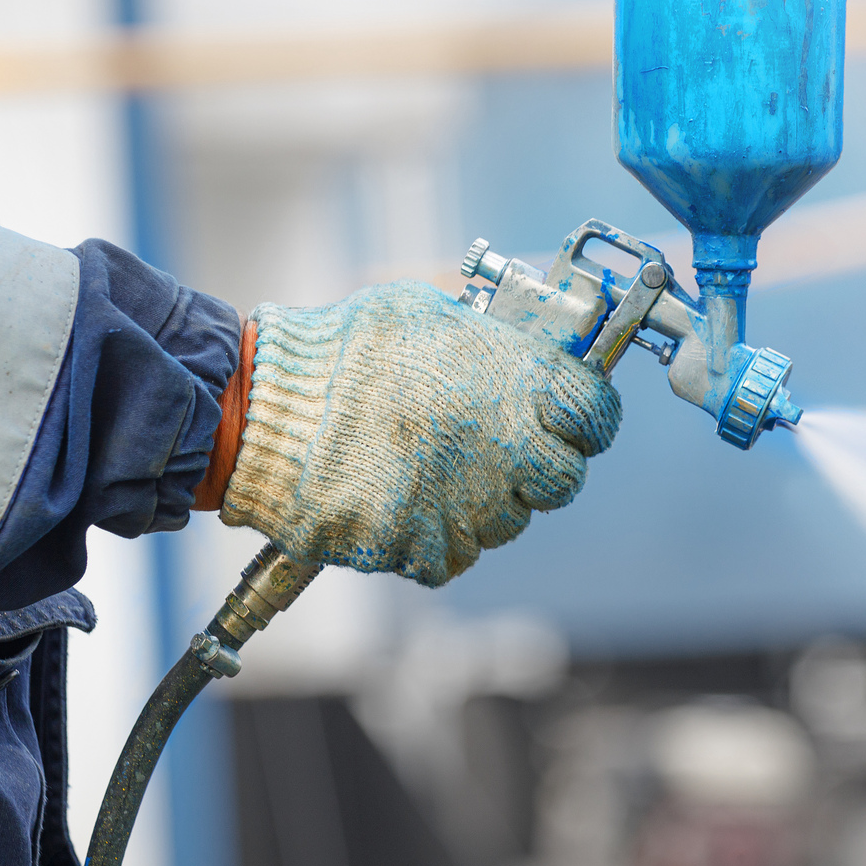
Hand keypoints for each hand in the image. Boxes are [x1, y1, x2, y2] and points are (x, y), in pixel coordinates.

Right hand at [219, 281, 620, 585]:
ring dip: (478, 501)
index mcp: (521, 386)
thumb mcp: (427, 311)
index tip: (568, 418)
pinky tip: (400, 501)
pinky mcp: (426, 548)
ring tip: (427, 469)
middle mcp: (509, 451)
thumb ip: (486, 338)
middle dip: (535, 466)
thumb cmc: (342, 351)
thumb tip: (513, 347)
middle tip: (491, 448)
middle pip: (562, 479)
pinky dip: (431, 536)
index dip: (585, 418)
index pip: (597, 415)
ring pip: (505, 521)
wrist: (268, 412)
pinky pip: (453, 554)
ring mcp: (470, 506)